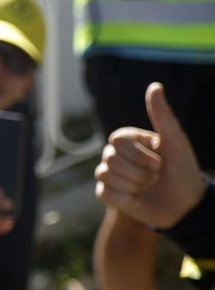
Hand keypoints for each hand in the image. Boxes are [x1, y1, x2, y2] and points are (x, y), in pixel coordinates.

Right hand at [94, 82, 205, 227]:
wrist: (185, 204)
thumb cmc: (182, 169)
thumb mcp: (175, 141)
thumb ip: (162, 114)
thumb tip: (155, 85)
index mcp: (128, 140)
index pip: (117, 140)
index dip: (140, 154)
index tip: (160, 161)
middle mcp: (115, 154)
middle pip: (111, 158)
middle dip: (140, 171)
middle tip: (156, 176)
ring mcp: (109, 174)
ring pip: (107, 175)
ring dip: (134, 185)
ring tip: (148, 187)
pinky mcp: (106, 193)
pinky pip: (104, 192)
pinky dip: (124, 197)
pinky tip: (136, 198)